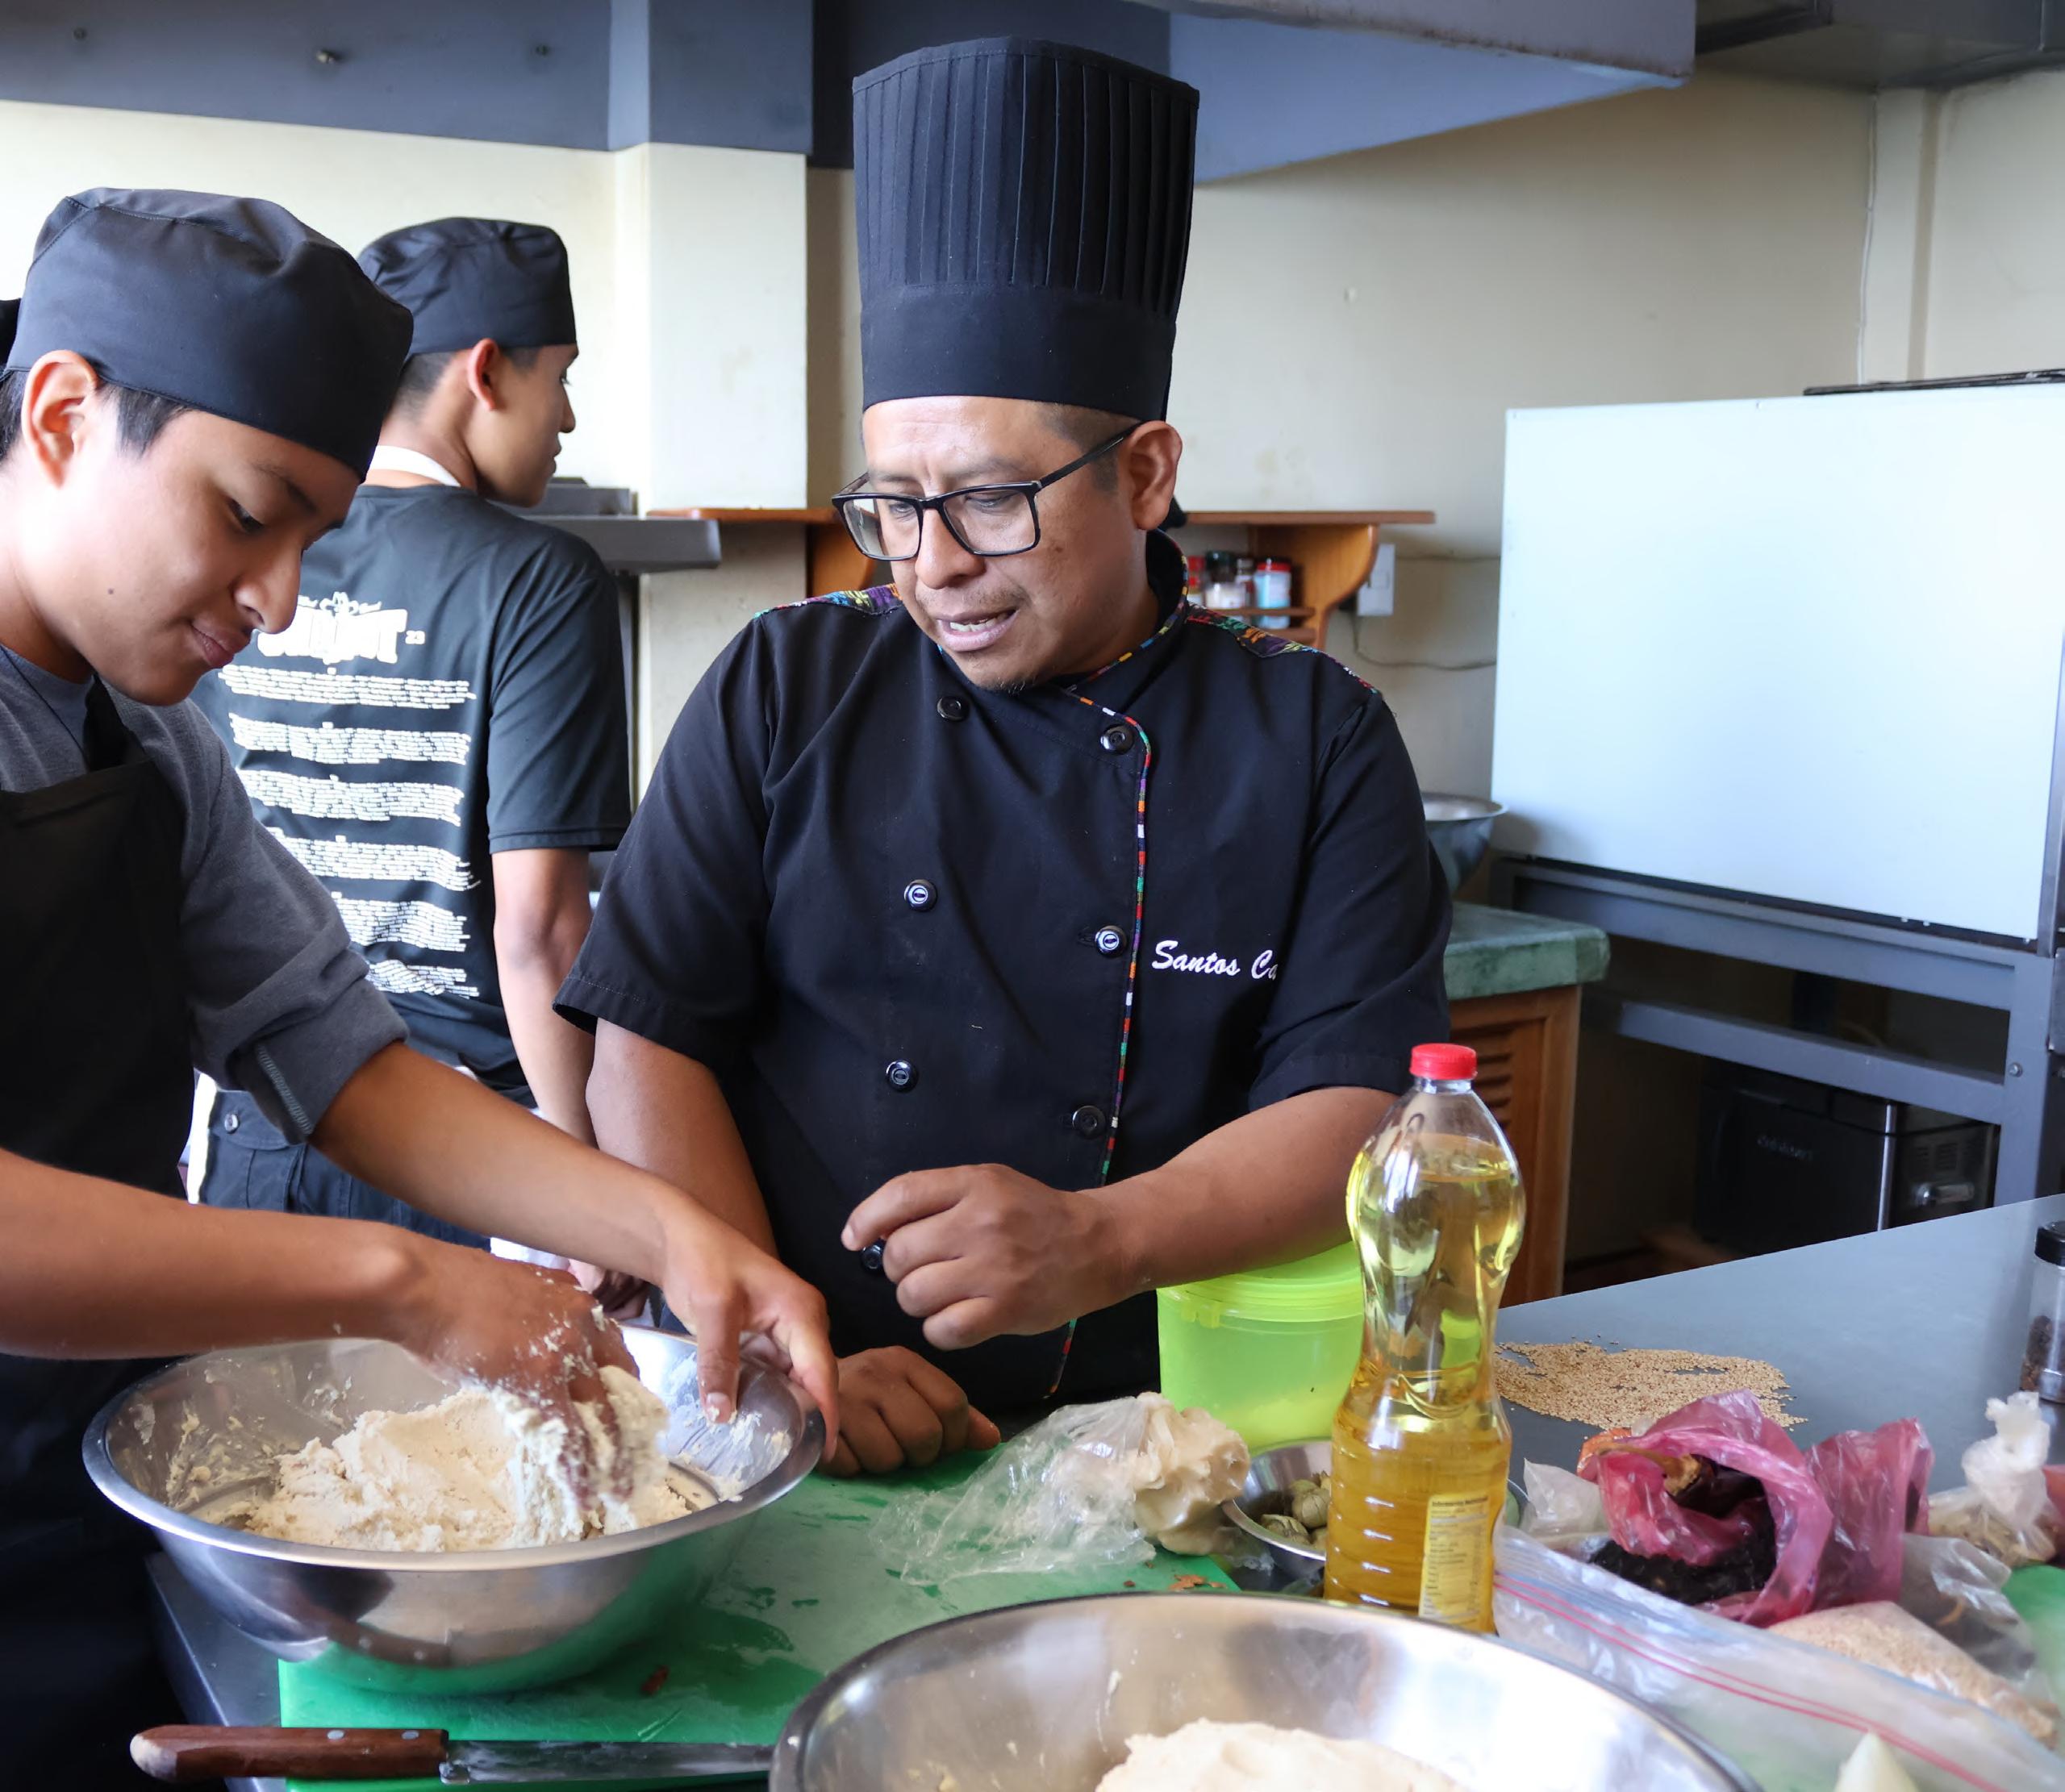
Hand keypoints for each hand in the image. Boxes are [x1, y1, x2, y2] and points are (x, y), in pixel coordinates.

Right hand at [399, 1241, 636, 1505]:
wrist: (421, 1286)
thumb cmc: (447, 1289)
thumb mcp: (511, 1293)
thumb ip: (536, 1318)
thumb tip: (532, 1348)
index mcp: (574, 1298)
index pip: (613, 1347)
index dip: (622, 1385)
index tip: (626, 1410)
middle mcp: (582, 1320)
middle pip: (621, 1381)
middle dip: (629, 1423)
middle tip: (636, 1456)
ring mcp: (566, 1349)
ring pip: (603, 1412)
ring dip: (613, 1456)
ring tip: (619, 1489)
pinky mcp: (541, 1379)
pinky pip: (569, 1433)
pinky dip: (577, 1468)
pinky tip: (583, 1493)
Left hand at [652, 1203, 838, 1450]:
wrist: (680, 1236)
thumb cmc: (703, 1260)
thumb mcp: (711, 1311)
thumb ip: (718, 1362)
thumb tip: (721, 1415)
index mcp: (802, 1312)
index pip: (822, 1372)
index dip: (827, 1413)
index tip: (825, 1454)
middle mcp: (803, 1322)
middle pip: (814, 1379)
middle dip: (810, 1417)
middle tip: (796, 1461)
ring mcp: (785, 1329)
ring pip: (794, 1379)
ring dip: (788, 1409)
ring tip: (778, 1451)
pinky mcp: (765, 1336)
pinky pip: (775, 1373)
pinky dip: (768, 1396)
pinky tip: (755, 1422)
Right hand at [823, 1347, 1000, 1476]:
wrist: (801, 1389)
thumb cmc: (867, 1397)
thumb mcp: (911, 1393)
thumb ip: (954, 1414)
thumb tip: (992, 1440)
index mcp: (904, 1362)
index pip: (952, 1405)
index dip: (955, 1437)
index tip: (942, 1446)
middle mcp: (876, 1373)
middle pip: (925, 1435)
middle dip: (920, 1456)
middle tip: (904, 1451)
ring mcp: (845, 1398)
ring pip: (889, 1457)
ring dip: (885, 1466)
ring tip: (872, 1448)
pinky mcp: (818, 1427)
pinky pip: (853, 1468)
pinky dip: (854, 1469)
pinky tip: (848, 1451)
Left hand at [842, 1164, 1126, 1349]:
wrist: (1097, 1245)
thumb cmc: (1033, 1214)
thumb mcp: (988, 1184)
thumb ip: (936, 1198)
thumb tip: (872, 1230)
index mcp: (976, 1184)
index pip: (900, 1195)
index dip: (866, 1219)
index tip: (854, 1239)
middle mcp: (983, 1223)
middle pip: (899, 1252)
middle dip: (898, 1267)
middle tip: (921, 1269)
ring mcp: (995, 1269)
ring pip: (914, 1294)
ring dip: (916, 1300)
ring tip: (940, 1294)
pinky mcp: (1006, 1311)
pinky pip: (942, 1330)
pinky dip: (939, 1329)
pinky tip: (955, 1318)